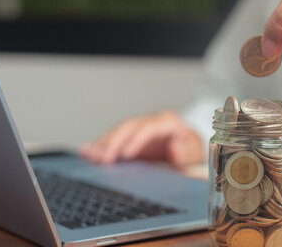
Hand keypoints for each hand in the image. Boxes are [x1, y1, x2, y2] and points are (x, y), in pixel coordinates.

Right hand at [80, 110, 203, 165]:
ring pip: (117, 131)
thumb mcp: (194, 153)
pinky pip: (112, 138)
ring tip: (89, 155)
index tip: (127, 154)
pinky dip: (99, 145)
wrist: (187, 147)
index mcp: (167, 122)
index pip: (149, 128)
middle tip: (103, 159)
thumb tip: (174, 148)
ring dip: (102, 144)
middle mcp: (150, 121)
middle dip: (114, 142)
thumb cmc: (191, 151)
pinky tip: (86, 151)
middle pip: (129, 127)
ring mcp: (138, 127)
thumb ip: (186, 152)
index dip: (137, 140)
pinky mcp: (129, 136)